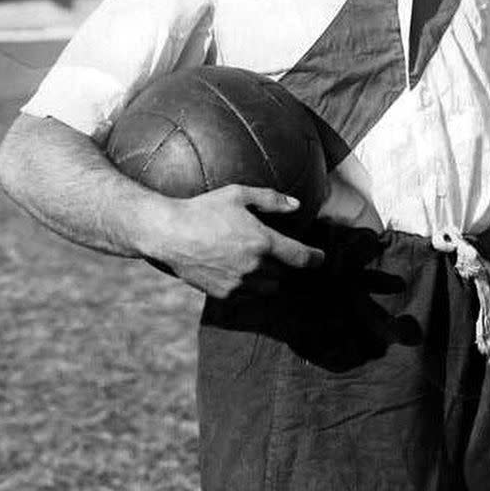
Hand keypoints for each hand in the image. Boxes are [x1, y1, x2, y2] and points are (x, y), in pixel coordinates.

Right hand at [139, 184, 324, 297]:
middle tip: (279, 252)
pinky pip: (248, 295)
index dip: (315, 258)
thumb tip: (296, 205)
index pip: (301, 258)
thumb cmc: (203, 209)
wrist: (169, 234)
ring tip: (261, 263)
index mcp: (263, 242)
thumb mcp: (238, 195)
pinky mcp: (224, 294)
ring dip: (271, 277)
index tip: (320, 258)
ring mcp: (239, 284)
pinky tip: (241, 272)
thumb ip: (271, 200)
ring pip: (269, 287)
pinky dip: (251, 286)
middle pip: (285, 273)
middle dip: (286, 264)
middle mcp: (255, 267)